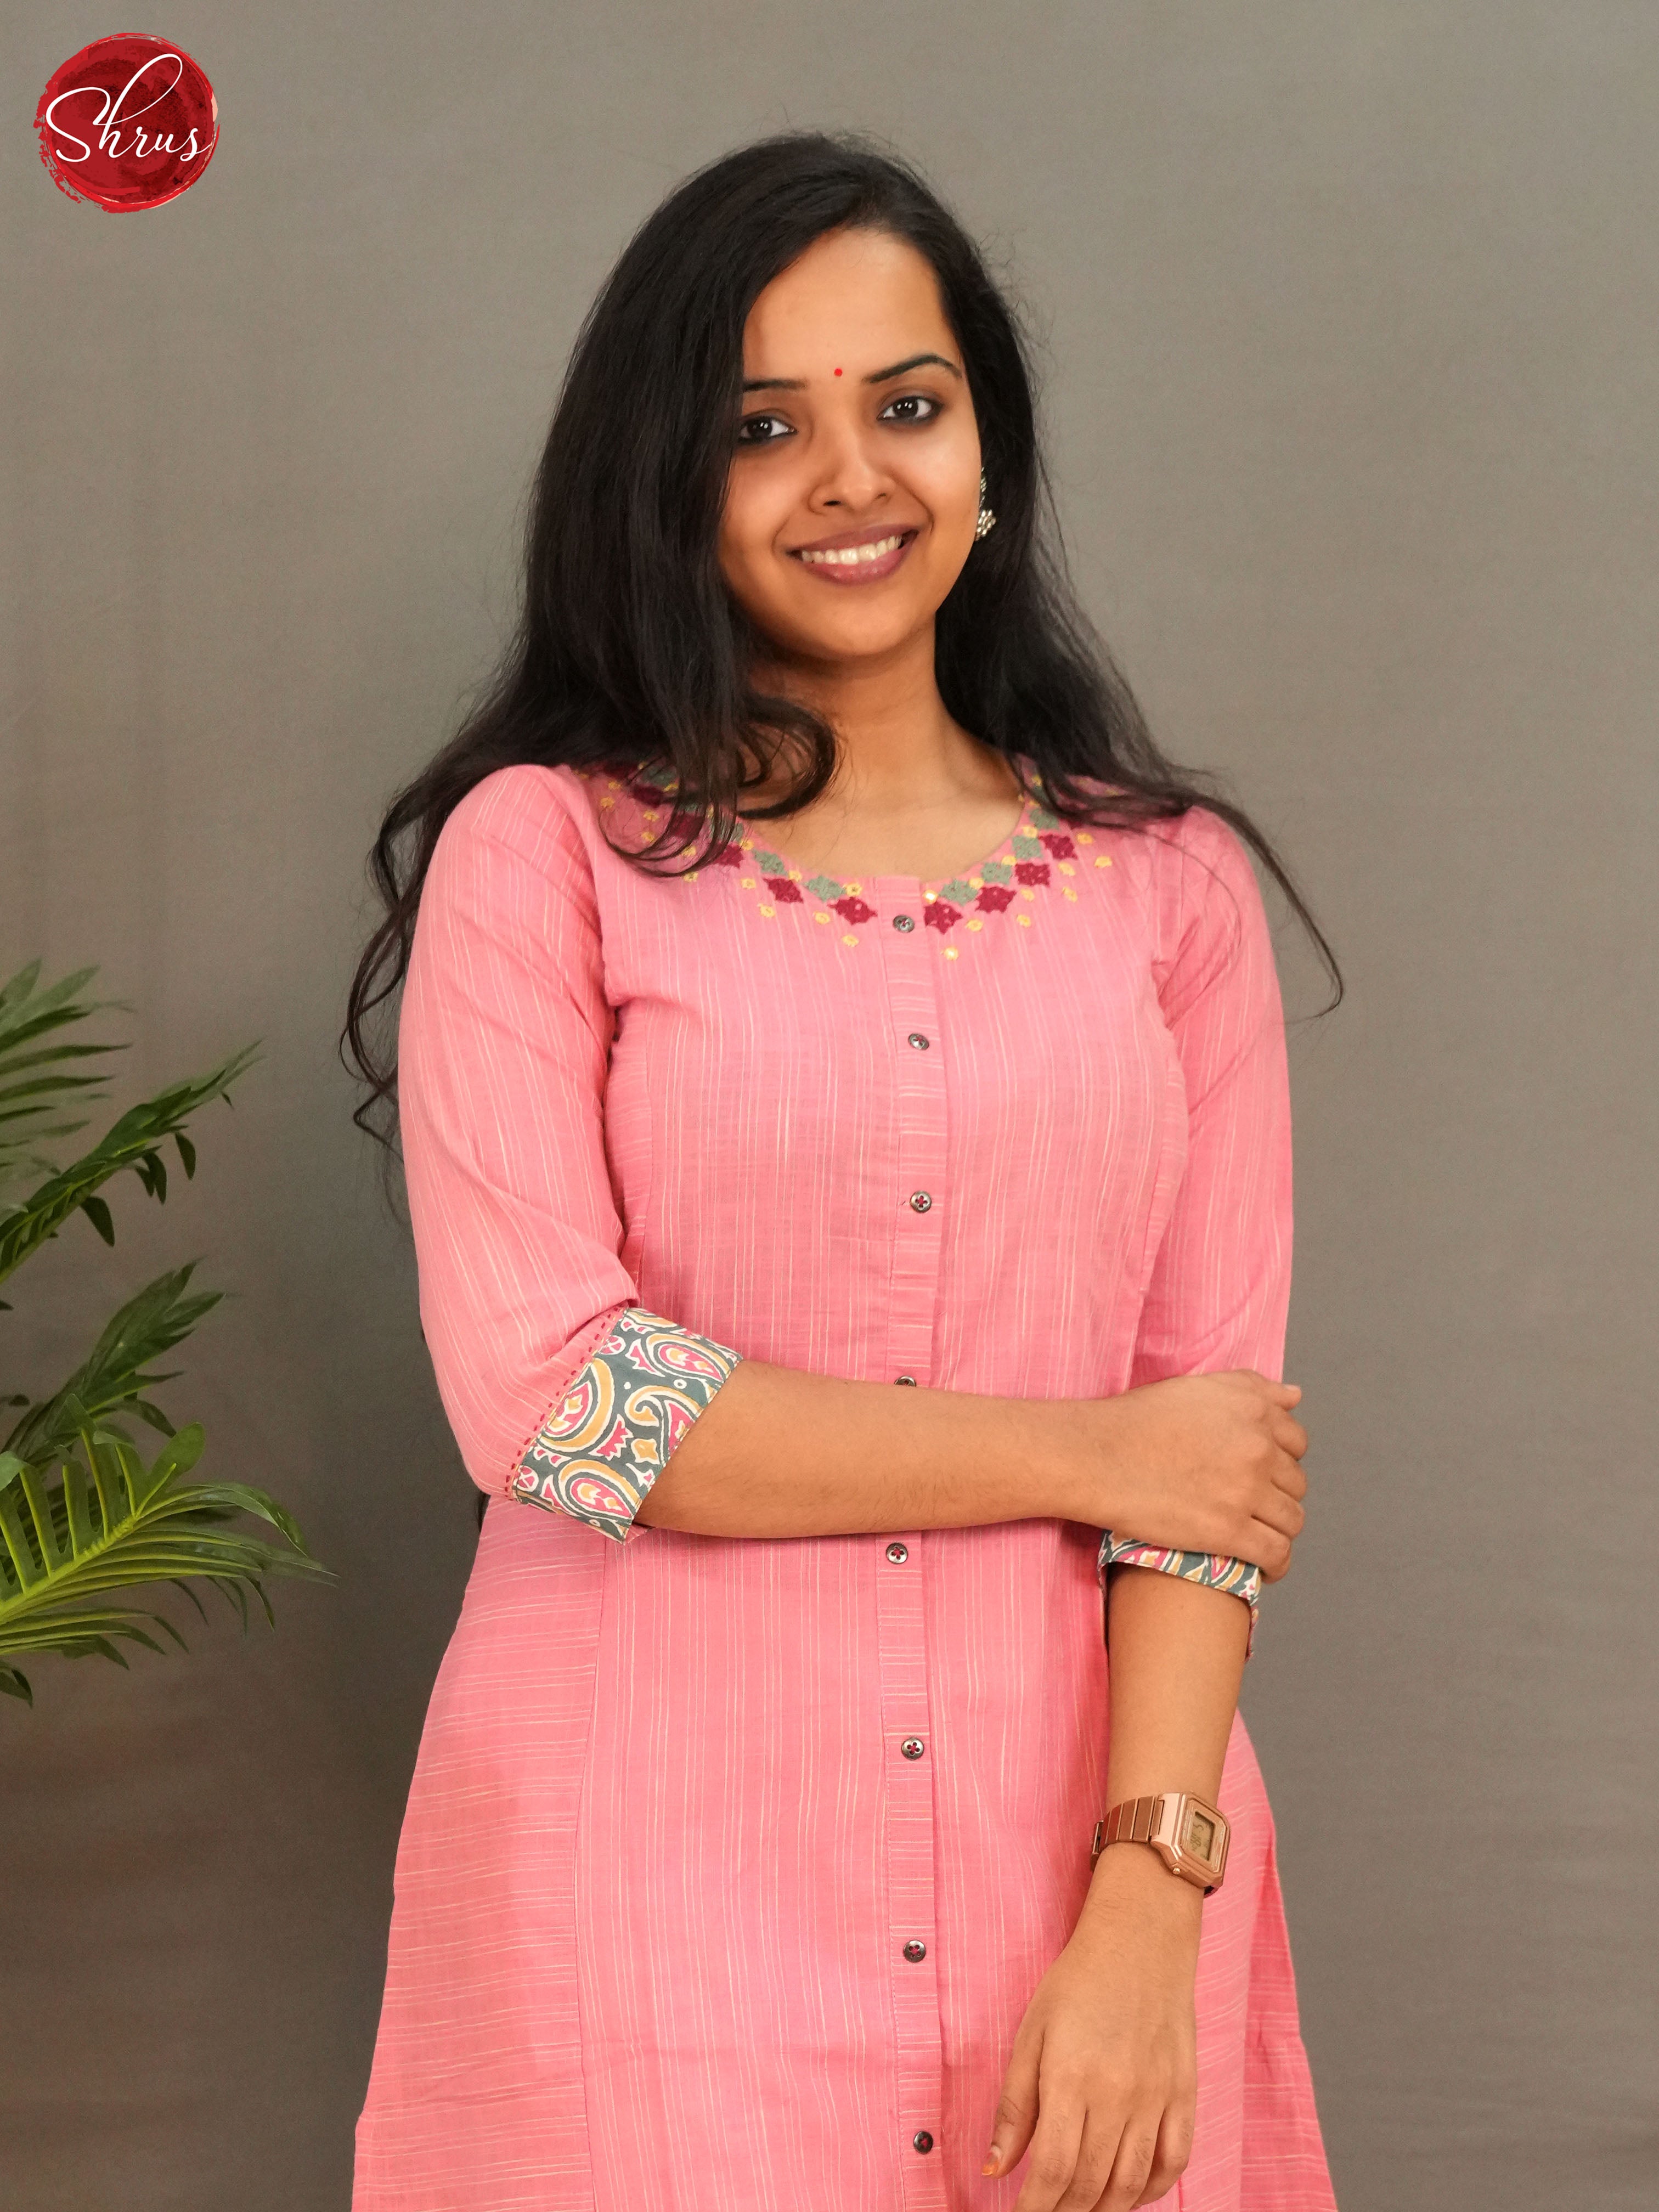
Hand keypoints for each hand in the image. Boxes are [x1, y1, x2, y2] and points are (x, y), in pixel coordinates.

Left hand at [985, 1848, 1200, 2208]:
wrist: (1141, 1942)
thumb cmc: (1078, 1984)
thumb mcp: (1031, 2034)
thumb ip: (1014, 2106)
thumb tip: (993, 2168)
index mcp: (1071, 2077)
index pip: (1051, 2169)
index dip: (1034, 2207)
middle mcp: (1117, 2094)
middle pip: (1090, 2184)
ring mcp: (1156, 2097)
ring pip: (1131, 2183)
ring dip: (1103, 2209)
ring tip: (1080, 2210)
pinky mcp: (1184, 2094)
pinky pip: (1174, 2163)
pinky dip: (1151, 2191)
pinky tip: (1129, 2193)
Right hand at [1067, 1370, 1307, 1578]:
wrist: (1097, 1456)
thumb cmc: (1137, 1420)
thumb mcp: (1198, 1388)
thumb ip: (1253, 1387)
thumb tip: (1295, 1396)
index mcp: (1252, 1408)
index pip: (1296, 1442)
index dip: (1280, 1460)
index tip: (1262, 1473)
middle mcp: (1257, 1446)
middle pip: (1295, 1482)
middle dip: (1277, 1494)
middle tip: (1251, 1505)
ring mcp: (1246, 1490)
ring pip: (1291, 1519)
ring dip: (1278, 1529)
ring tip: (1257, 1535)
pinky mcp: (1229, 1530)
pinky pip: (1275, 1553)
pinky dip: (1276, 1564)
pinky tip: (1264, 1567)